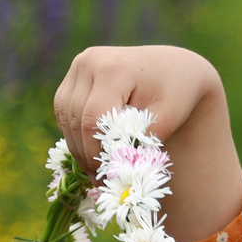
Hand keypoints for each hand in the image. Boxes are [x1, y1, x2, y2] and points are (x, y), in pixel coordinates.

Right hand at [52, 44, 241, 241]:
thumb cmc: (176, 94)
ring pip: (66, 117)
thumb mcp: (167, 119)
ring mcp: (79, 65)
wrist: (174, 68)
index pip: (94, 120)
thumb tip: (115, 168)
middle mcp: (90, 61)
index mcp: (114, 68)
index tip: (107, 177)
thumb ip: (141, 142)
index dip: (96, 153)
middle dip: (87, 154)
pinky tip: (90, 149)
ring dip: (77, 146)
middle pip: (76, 119)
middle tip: (99, 180)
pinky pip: (65, 110)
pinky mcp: (74, 74)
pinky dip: (75, 133)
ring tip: (95, 169)